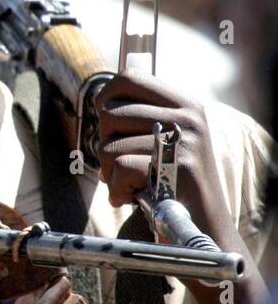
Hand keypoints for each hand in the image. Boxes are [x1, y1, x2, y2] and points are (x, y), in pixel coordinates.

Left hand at [94, 71, 233, 244]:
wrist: (205, 225)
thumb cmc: (174, 182)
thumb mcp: (165, 140)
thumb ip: (138, 118)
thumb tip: (99, 103)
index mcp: (184, 103)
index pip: (129, 78)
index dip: (106, 97)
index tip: (106, 119)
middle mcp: (188, 117)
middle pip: (110, 112)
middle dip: (105, 142)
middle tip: (122, 162)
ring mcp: (185, 141)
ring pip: (109, 144)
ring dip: (110, 170)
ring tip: (133, 182)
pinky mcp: (177, 167)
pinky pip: (118, 167)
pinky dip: (118, 189)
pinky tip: (135, 196)